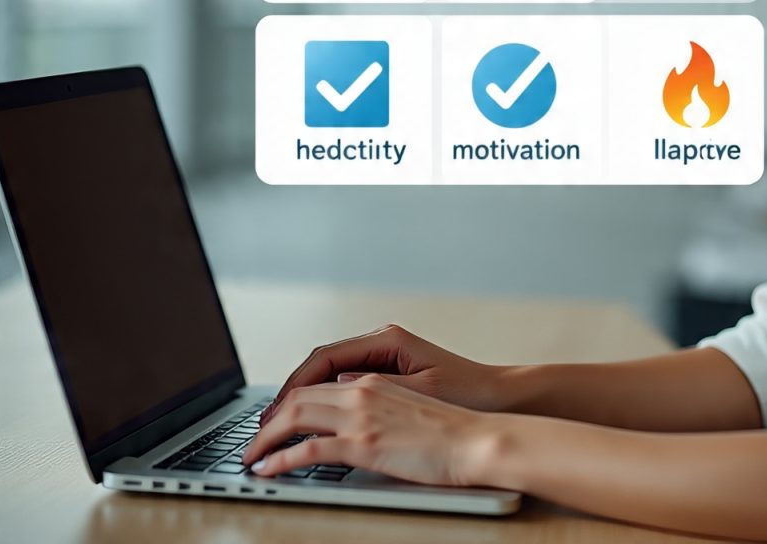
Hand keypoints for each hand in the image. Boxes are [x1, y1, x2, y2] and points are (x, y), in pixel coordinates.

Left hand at [241, 374, 499, 486]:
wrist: (476, 438)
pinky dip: (281, 459)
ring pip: (296, 416)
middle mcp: (363, 389)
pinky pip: (309, 449)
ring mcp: (362, 415)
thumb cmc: (451, 424)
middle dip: (268, 418)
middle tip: (253, 439)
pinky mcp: (364, 444)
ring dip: (266, 438)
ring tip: (251, 457)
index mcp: (374, 376)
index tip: (274, 418)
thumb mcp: (410, 397)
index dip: (289, 397)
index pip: (317, 378)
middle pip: (298, 394)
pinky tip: (268, 470)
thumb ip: (376, 393)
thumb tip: (346, 395)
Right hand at [258, 323, 508, 424]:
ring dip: (304, 398)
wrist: (501, 399)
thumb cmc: (468, 393)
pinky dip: (324, 401)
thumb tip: (337, 386)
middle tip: (265, 423)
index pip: (325, 357)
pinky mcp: (390, 376)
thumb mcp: (419, 391)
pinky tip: (311, 422)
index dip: (294, 384)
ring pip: (330, 374)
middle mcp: (382, 343)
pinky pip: (344, 385)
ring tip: (279, 425)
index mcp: (387, 340)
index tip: (274, 409)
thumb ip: (377, 389)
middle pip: (321, 364)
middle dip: (290, 392)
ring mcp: (385, 359)